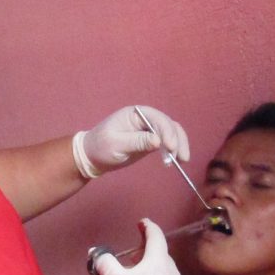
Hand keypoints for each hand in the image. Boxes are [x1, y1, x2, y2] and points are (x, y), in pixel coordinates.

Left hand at [76, 106, 190, 176]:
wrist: (92, 156)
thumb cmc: (100, 147)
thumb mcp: (116, 144)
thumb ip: (137, 142)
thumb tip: (158, 141)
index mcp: (135, 113)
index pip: (157, 118)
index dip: (167, 131)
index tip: (171, 147)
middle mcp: (145, 118)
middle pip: (168, 124)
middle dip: (176, 139)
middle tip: (179, 157)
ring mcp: (149, 129)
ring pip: (171, 132)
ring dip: (179, 144)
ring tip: (182, 160)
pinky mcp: (151, 141)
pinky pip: (167, 142)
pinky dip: (174, 150)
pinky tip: (177, 160)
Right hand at [96, 220, 181, 274]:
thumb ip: (104, 261)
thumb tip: (96, 253)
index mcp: (158, 260)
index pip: (156, 237)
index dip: (149, 227)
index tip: (143, 223)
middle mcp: (171, 271)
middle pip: (161, 254)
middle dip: (147, 251)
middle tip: (134, 255)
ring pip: (164, 271)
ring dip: (152, 268)